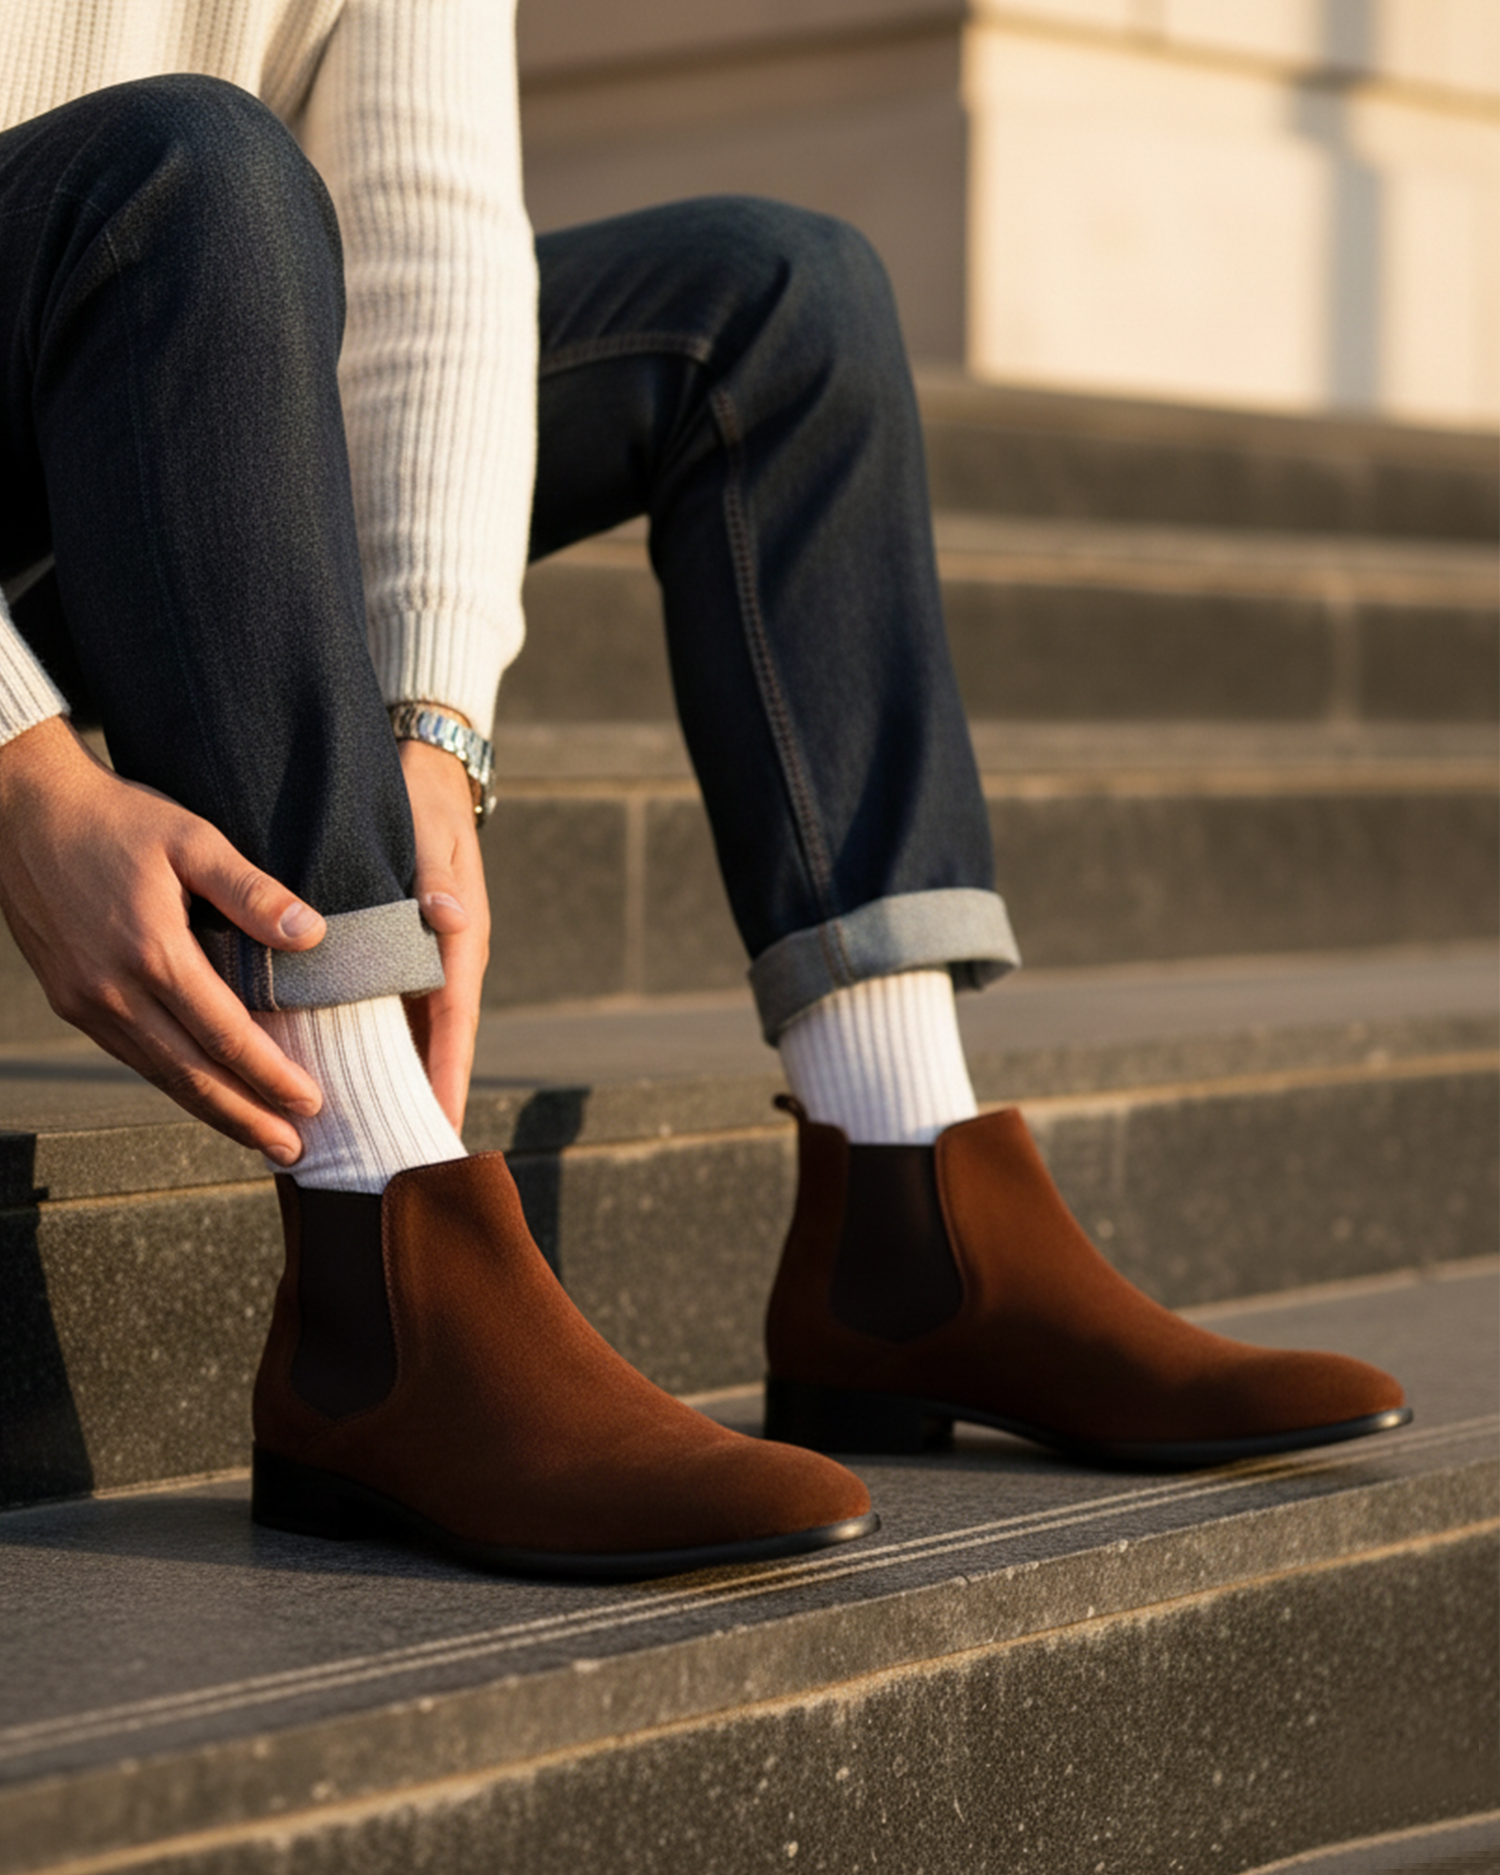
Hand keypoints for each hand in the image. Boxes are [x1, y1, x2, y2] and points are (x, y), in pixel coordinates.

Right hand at [0, 717, 327, 1161]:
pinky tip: (203, 1093)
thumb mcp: (192, 839)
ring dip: (211, 1111)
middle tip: (293, 1148)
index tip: (311, 1102)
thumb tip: (311, 935)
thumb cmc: (115, 819)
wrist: (25, 811)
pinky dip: (172, 1082)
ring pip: (158, 1073)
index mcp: (152, 952)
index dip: (270, 1076)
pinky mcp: (70, 999)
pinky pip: (131, 1054)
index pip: (226, 1034)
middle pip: (191, 1074)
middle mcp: (114, 989)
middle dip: (246, 1117)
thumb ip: (252, 891)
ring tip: (259, 1134)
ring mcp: (86, 1001)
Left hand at [398, 736, 488, 1130]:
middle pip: (435, 1043)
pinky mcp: (402, 951)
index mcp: (460, 942)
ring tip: (370, 1130)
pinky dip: (373, 1041)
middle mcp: (445, 960)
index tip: (438, 1125)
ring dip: (395, 1076)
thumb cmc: (421, 802)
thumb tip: (446, 918)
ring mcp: (424, 959)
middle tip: (402, 1153)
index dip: (446, 1076)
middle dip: (422, 1097)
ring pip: (411, 1030)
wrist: (419, 768)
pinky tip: (344, 1070)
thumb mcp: (429, 835)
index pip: (454, 1024)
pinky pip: (387, 1006)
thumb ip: (434, 877)